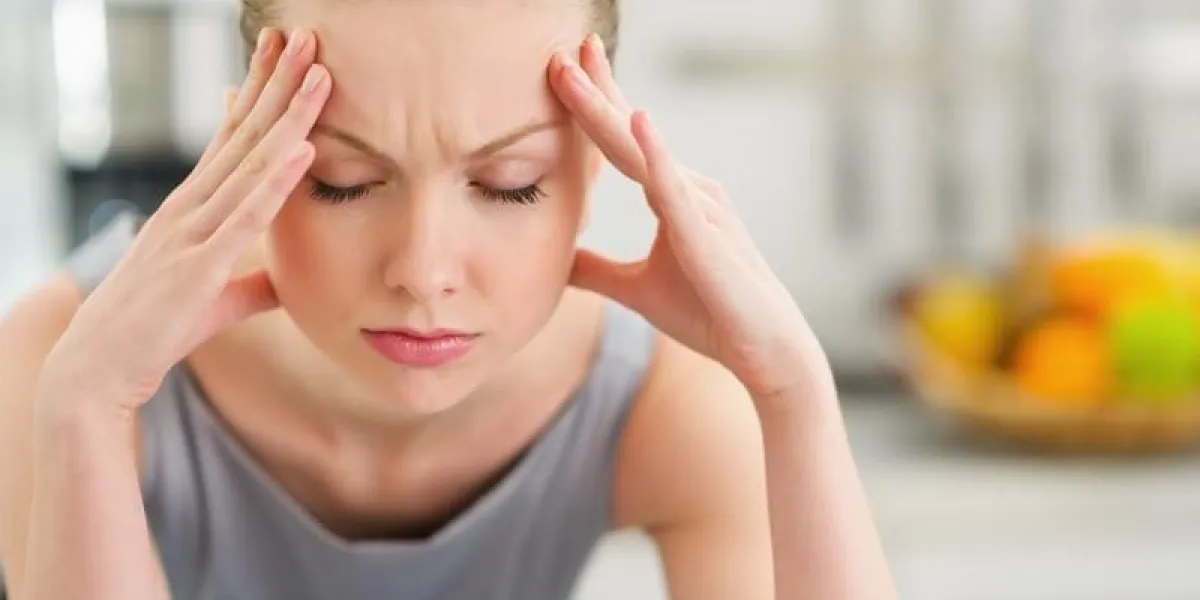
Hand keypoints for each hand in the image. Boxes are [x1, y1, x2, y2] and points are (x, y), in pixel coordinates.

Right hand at [41, 28, 330, 412]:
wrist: (100, 368)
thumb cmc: (156, 329)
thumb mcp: (217, 297)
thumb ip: (252, 279)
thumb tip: (285, 277)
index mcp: (194, 208)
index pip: (233, 137)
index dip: (261, 94)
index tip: (287, 56)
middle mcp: (191, 207)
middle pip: (243, 132)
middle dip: (276, 82)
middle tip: (306, 35)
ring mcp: (193, 231)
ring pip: (250, 161)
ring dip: (286, 115)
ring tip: (317, 72)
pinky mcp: (199, 265)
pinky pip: (246, 215)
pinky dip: (276, 180)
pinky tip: (302, 148)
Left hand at [548, 36, 819, 397]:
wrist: (762, 351)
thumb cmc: (708, 314)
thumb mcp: (635, 290)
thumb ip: (598, 270)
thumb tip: (558, 261)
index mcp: (672, 196)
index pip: (623, 142)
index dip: (594, 103)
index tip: (564, 66)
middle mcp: (687, 190)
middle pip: (629, 132)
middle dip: (595, 88)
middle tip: (562, 49)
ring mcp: (700, 208)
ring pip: (643, 152)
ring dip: (607, 110)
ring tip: (578, 69)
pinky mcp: (707, 237)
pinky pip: (675, 191)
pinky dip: (656, 156)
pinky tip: (640, 121)